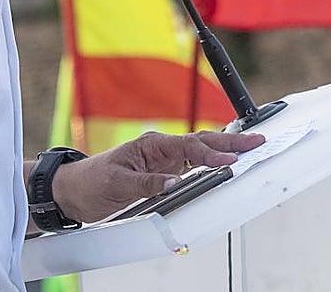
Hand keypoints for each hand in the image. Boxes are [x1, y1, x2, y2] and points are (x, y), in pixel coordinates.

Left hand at [47, 130, 264, 222]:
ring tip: (249, 148)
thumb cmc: (92, 181)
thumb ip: (147, 183)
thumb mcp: (118, 183)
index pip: (189, 146)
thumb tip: (173, 183)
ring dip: (224, 148)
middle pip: (202, 141)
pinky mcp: (162, 172)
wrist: (74, 191)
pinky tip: (224, 162)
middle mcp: (161, 149)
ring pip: (200, 151)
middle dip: (230, 140)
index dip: (211, 153)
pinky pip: (192, 164)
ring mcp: (163, 160)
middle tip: (256, 142)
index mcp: (152, 145)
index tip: (230, 159)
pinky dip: (210, 161)